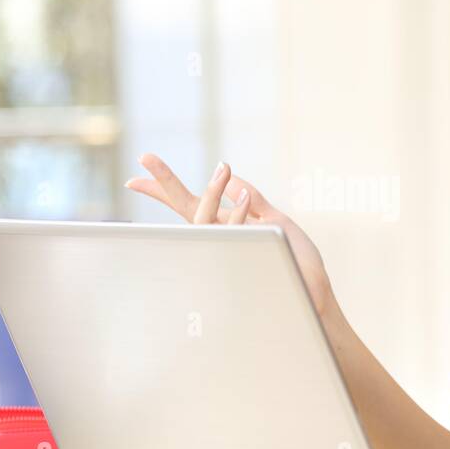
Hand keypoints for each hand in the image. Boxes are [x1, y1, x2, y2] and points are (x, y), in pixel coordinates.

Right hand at [125, 154, 335, 317]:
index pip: (191, 204)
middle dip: (165, 183)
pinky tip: (245, 192)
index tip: (136, 175)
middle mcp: (222, 237)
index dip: (164, 189)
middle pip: (185, 208)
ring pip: (203, 218)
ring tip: (224, 167)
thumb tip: (232, 177)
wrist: (313, 292)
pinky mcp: (240, 255)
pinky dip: (237, 210)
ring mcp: (228, 248)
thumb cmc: (297, 261)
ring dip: (213, 192)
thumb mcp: (276, 219)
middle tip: (145, 156)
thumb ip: (254, 200)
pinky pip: (228, 230)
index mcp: (229, 227)